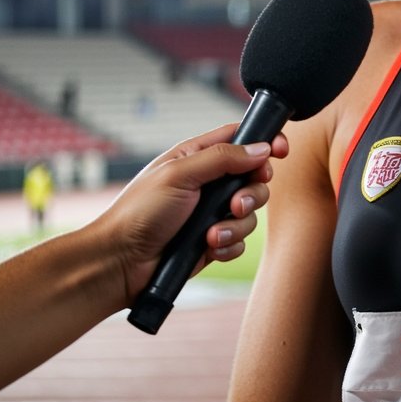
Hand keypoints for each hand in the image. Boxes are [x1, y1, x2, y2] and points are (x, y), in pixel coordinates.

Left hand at [91, 125, 288, 307]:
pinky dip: (228, 244)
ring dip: (236, 225)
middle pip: (254, 177)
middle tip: (235, 204)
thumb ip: (223, 158)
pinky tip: (208, 248)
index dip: (265, 141)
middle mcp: (208, 183)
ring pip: (251, 212)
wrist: (119, 263)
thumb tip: (262, 148)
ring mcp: (211, 213)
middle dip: (253, 193)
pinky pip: (240, 240)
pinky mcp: (213, 241)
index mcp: (198, 157)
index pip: (241, 138)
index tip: (281, 150)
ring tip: (212, 234)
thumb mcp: (180, 174)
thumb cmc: (139, 212)